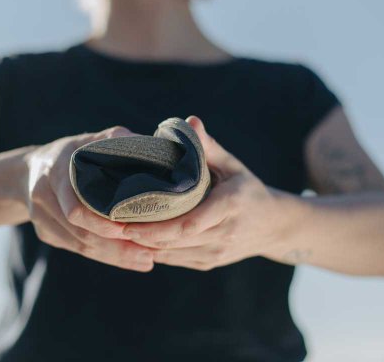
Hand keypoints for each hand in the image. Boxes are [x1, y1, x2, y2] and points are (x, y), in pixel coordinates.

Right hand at [24, 126, 155, 271]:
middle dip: (115, 247)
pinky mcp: (45, 233)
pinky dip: (103, 256)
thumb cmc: (70, 153)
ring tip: (145, 261)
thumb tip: (153, 145)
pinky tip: (127, 260)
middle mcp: (44, 195)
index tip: (132, 229)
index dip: (103, 222)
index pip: (76, 207)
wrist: (28, 170)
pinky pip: (76, 249)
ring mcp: (41, 217)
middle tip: (148, 256)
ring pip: (80, 245)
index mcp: (56, 170)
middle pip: (80, 231)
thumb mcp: (89, 141)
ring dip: (113, 256)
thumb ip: (116, 139)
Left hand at [123, 116, 296, 270]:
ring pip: (171, 253)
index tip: (126, 219)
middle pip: (174, 240)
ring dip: (143, 245)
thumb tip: (188, 121)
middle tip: (110, 223)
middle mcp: (224, 234)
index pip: (188, 222)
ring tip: (115, 231)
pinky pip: (175, 260)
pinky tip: (134, 240)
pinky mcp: (208, 263)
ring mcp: (216, 253)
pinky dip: (154, 251)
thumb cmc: (247, 188)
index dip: (154, 225)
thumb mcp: (232, 164)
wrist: (273, 226)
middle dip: (140, 235)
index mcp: (230, 206)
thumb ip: (208, 146)